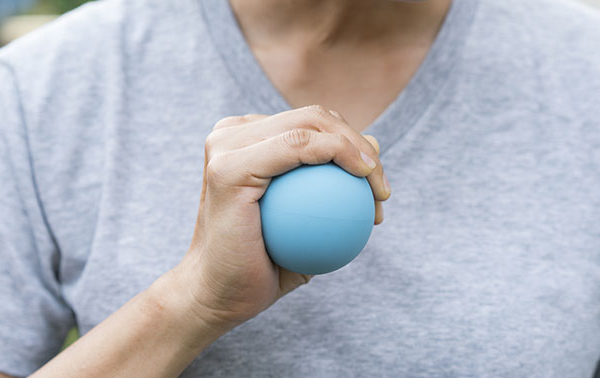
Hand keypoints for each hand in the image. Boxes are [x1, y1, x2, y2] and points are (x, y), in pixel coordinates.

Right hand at [172, 105, 390, 332]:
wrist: (217, 297)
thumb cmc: (262, 266)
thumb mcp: (309, 223)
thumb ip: (337, 182)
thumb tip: (375, 146)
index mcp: (245, 140)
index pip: (312, 124)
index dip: (354, 145)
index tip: (378, 190)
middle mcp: (232, 135)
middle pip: (314, 117)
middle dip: (360, 145)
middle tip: (381, 191)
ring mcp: (226, 146)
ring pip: (310, 124)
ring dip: (356, 151)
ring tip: (378, 192)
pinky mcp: (228, 166)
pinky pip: (297, 146)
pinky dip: (337, 154)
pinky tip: (364, 179)